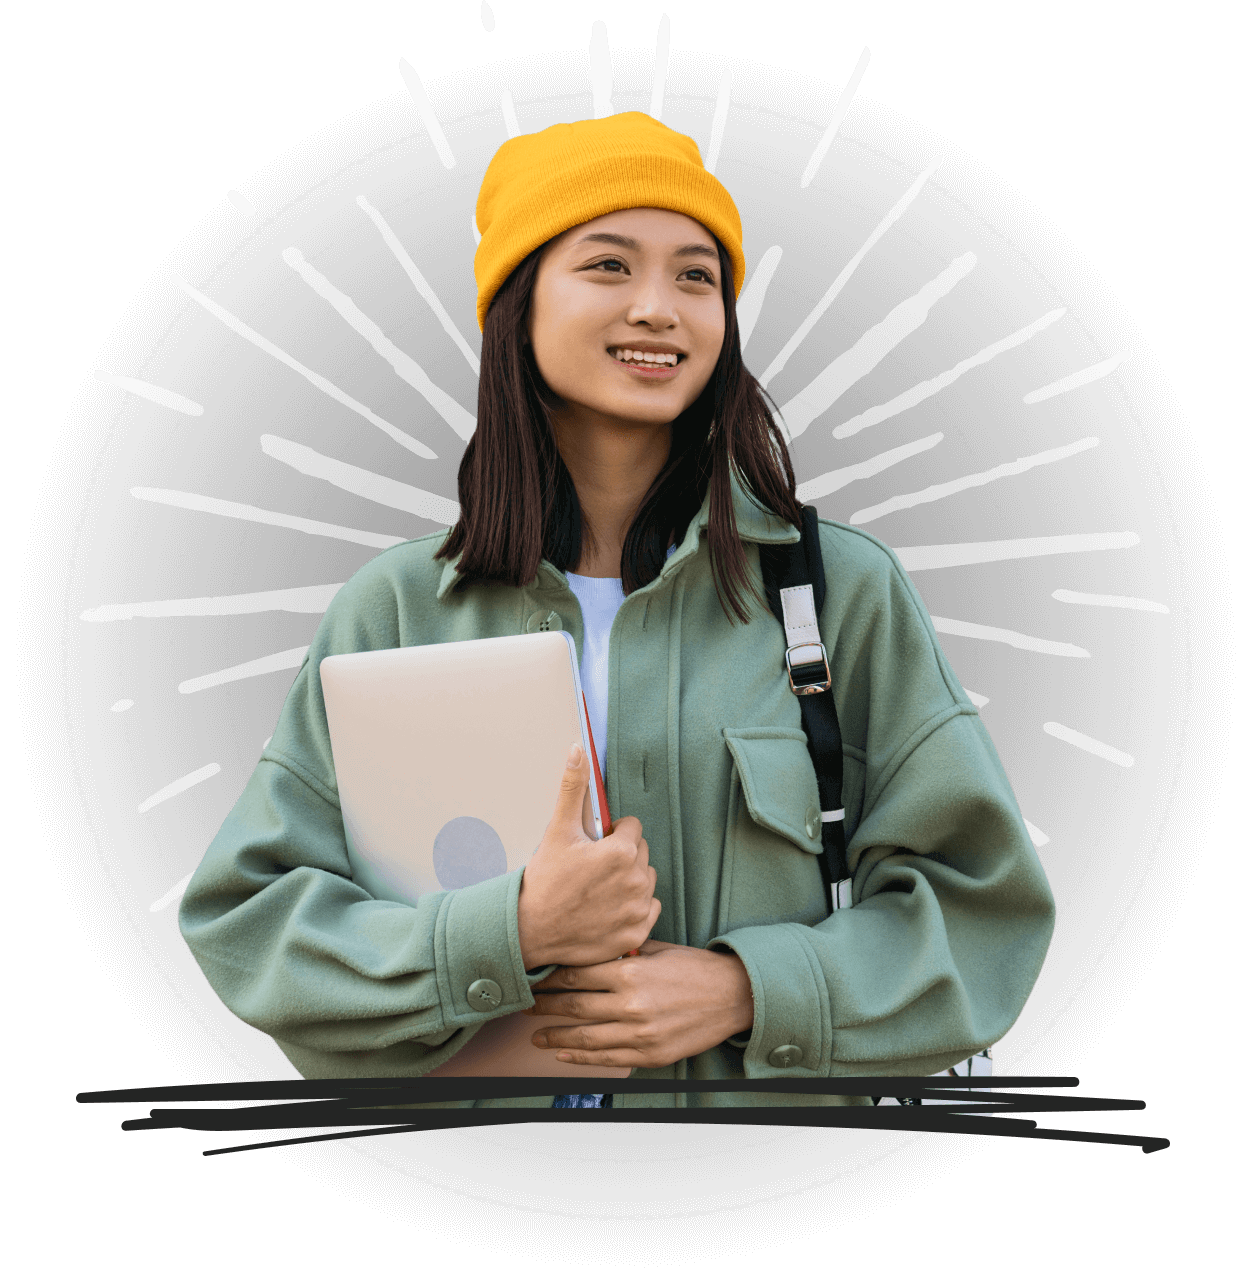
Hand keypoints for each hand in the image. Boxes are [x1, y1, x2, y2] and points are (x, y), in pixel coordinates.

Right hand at [516, 743, 661, 969]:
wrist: (530, 930)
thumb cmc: (544, 879)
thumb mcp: (558, 830)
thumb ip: (573, 787)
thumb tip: (578, 750)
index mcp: (621, 852)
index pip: (632, 827)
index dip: (612, 833)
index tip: (593, 845)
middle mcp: (636, 880)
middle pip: (641, 853)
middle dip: (622, 855)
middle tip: (592, 868)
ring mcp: (637, 910)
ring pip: (646, 880)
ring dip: (629, 880)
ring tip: (598, 889)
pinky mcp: (636, 934)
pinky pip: (649, 909)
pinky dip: (633, 909)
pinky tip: (608, 910)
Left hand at [527, 939, 754, 1068]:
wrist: (732, 996)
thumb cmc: (694, 968)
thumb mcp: (657, 949)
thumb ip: (622, 953)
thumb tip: (589, 951)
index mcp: (630, 971)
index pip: (575, 974)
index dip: (549, 978)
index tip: (532, 977)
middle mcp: (630, 1004)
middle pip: (573, 1006)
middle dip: (544, 1006)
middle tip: (523, 1005)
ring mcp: (639, 1033)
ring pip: (584, 1037)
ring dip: (554, 1036)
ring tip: (535, 1034)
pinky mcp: (649, 1055)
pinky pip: (606, 1058)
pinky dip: (581, 1057)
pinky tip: (564, 1053)